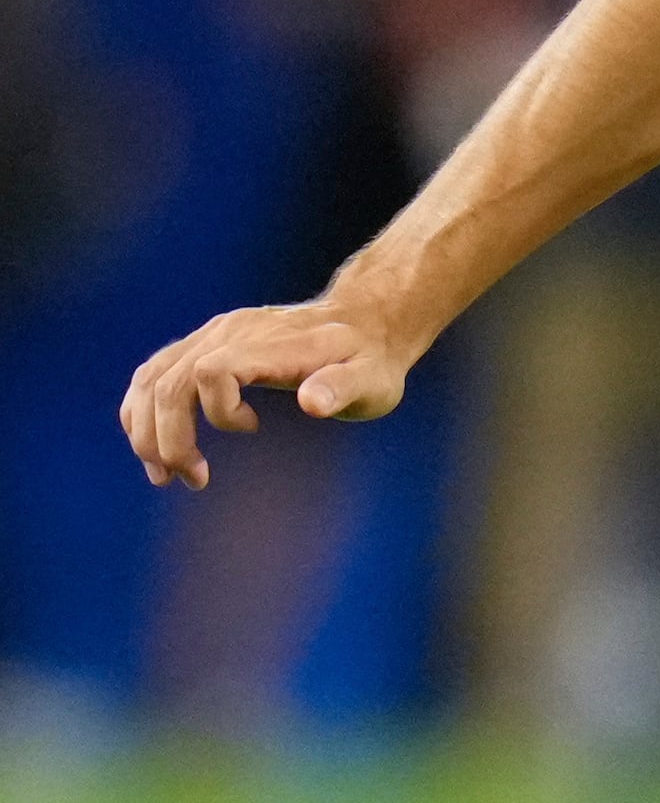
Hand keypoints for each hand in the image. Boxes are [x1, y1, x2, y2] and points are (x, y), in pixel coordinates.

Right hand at [118, 300, 415, 488]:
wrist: (362, 322)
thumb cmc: (369, 359)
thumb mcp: (373, 379)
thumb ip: (343, 388)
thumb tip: (312, 404)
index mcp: (267, 342)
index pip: (212, 370)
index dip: (218, 409)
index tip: (254, 429)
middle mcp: (229, 332)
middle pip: (169, 382)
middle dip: (170, 438)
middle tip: (194, 480)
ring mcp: (211, 336)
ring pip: (151, 379)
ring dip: (146, 431)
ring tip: (164, 476)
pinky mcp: (203, 344)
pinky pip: (153, 374)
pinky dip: (142, 412)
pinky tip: (154, 447)